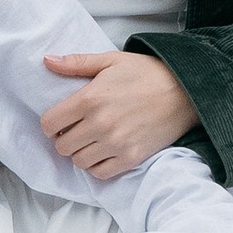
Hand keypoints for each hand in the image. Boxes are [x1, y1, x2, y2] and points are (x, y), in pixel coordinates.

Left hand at [39, 49, 200, 180]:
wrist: (185, 90)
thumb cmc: (147, 73)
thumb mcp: (110, 60)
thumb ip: (76, 63)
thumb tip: (47, 61)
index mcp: (90, 99)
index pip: (50, 123)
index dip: (51, 123)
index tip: (60, 121)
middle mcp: (99, 124)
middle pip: (62, 146)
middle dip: (64, 138)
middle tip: (76, 130)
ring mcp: (115, 143)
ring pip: (78, 161)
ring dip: (80, 152)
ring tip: (90, 141)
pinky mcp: (131, 158)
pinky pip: (100, 173)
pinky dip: (97, 165)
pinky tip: (103, 152)